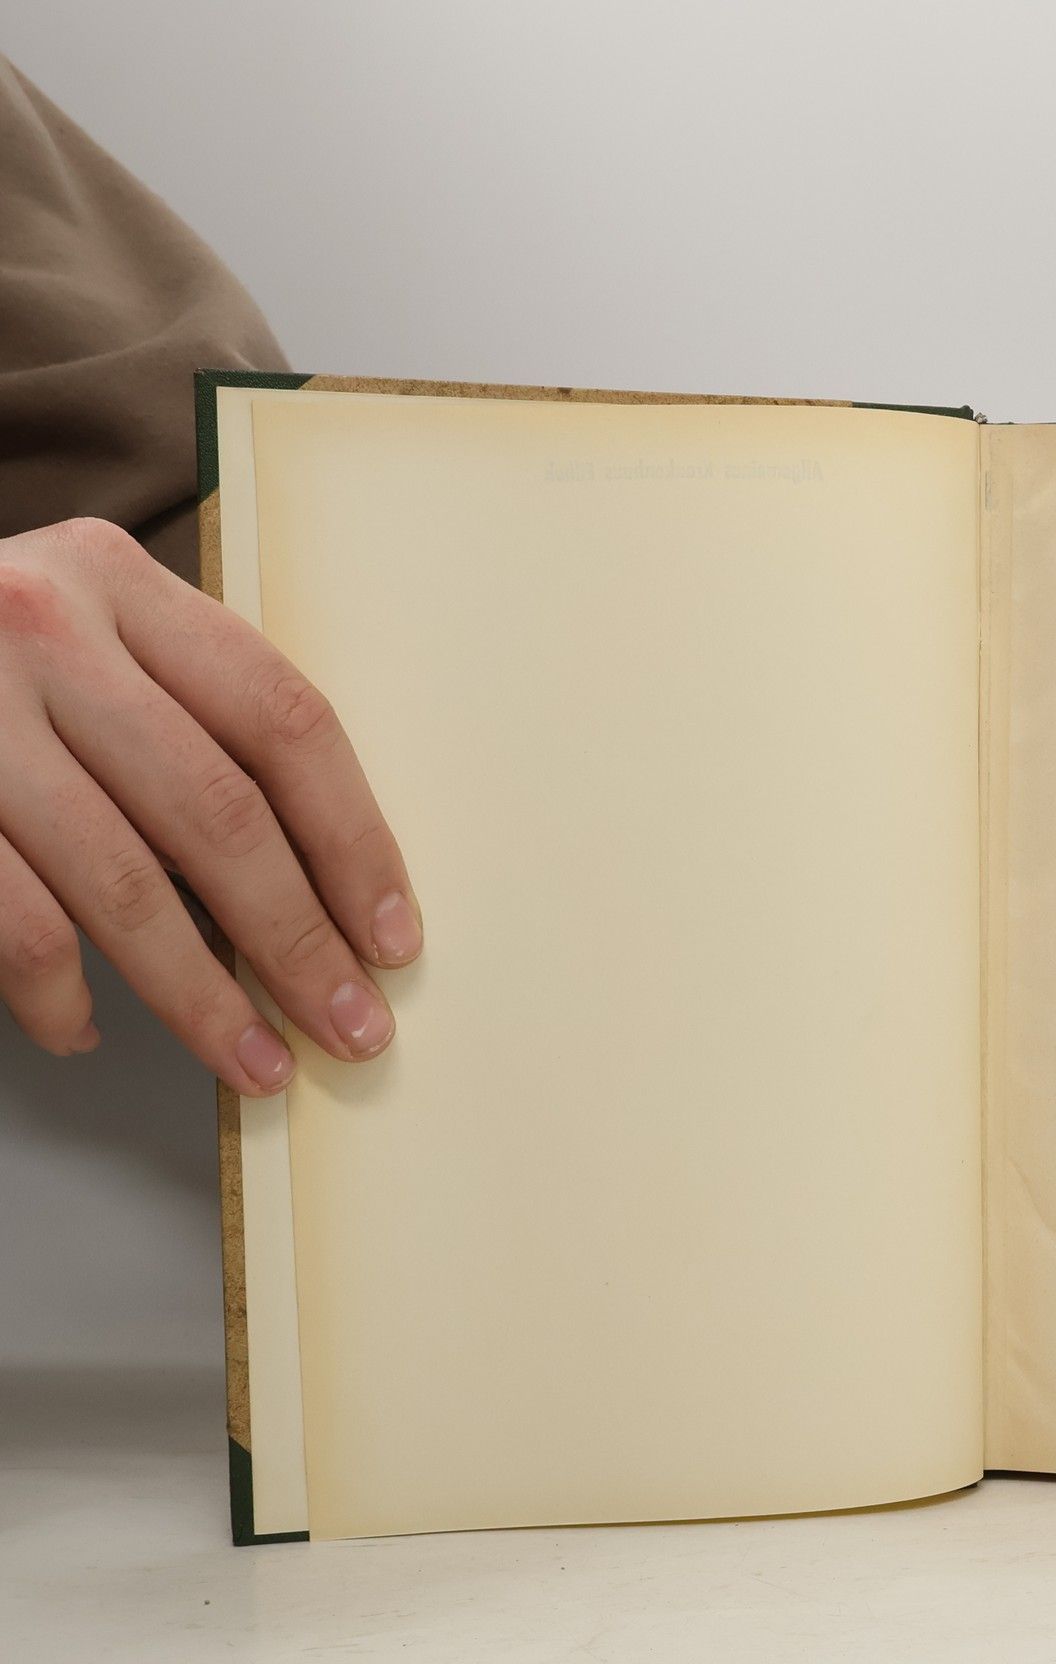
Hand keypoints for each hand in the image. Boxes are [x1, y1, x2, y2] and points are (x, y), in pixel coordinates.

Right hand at [0, 517, 419, 1094]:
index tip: (393, 938)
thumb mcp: (87, 637)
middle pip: (219, 812)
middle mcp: (44, 629)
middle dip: (299, 940)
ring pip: (123, 883)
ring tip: (258, 1063)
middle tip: (353, 1027)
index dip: (355, 843)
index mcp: (122, 583)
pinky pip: (17, 921)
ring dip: (203, 996)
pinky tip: (86, 1030)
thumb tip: (322, 886)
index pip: (285, 722)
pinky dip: (56, 991)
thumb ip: (188, 716)